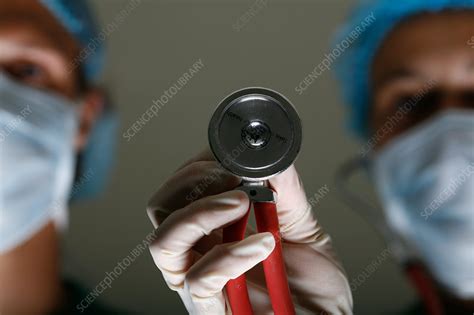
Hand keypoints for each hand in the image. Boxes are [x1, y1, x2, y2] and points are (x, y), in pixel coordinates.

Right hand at [147, 149, 352, 313]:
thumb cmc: (311, 288)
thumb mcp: (303, 230)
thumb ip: (287, 194)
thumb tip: (274, 157)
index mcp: (215, 232)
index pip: (183, 191)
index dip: (199, 167)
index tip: (229, 156)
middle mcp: (199, 254)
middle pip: (161, 210)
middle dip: (193, 182)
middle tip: (232, 177)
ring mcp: (200, 284)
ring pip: (164, 241)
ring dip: (202, 212)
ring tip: (243, 202)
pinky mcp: (211, 310)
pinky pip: (199, 280)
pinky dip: (230, 254)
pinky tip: (264, 244)